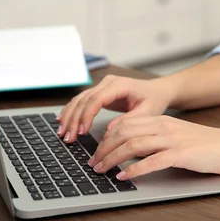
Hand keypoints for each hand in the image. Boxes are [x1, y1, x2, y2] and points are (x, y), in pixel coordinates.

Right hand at [57, 75, 175, 142]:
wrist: (157, 91)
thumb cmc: (154, 100)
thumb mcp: (148, 112)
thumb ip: (129, 120)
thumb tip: (109, 130)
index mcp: (120, 85)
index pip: (97, 99)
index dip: (86, 115)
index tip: (81, 131)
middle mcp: (108, 83)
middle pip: (84, 99)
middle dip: (74, 119)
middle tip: (68, 137)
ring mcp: (102, 86)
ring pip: (80, 99)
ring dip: (69, 116)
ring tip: (62, 133)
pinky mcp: (99, 92)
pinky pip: (82, 100)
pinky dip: (71, 111)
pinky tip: (62, 121)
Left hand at [87, 115, 219, 179]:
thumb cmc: (205, 144)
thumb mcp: (176, 134)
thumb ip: (155, 137)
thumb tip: (131, 149)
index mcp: (160, 120)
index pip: (124, 124)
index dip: (106, 137)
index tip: (97, 150)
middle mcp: (163, 127)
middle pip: (123, 133)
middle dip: (103, 148)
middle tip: (93, 163)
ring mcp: (171, 140)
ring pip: (132, 145)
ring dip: (112, 158)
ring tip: (101, 170)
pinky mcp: (180, 155)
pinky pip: (151, 161)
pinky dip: (133, 169)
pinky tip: (123, 176)